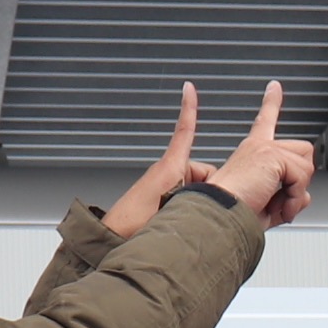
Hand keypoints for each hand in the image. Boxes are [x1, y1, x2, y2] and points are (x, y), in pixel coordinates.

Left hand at [105, 83, 206, 237]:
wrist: (108, 239)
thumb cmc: (132, 225)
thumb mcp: (174, 211)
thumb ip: (200, 203)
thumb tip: (219, 201)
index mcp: (170, 168)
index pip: (184, 132)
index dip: (188, 109)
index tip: (189, 89)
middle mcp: (168, 174)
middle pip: (206, 173)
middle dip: (211, 191)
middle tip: (202, 210)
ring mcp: (164, 188)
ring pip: (198, 189)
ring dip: (200, 203)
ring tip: (188, 220)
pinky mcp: (160, 201)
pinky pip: (185, 197)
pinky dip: (190, 208)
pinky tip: (186, 222)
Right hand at [203, 82, 317, 227]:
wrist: (219, 219)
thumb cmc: (235, 217)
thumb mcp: (268, 208)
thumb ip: (289, 199)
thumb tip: (306, 196)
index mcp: (253, 153)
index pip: (265, 122)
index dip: (271, 102)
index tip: (274, 86)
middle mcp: (258, 146)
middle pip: (304, 152)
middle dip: (301, 180)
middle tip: (280, 200)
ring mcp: (265, 149)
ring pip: (307, 165)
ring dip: (296, 192)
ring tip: (275, 205)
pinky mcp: (271, 156)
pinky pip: (302, 178)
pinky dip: (293, 199)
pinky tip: (277, 208)